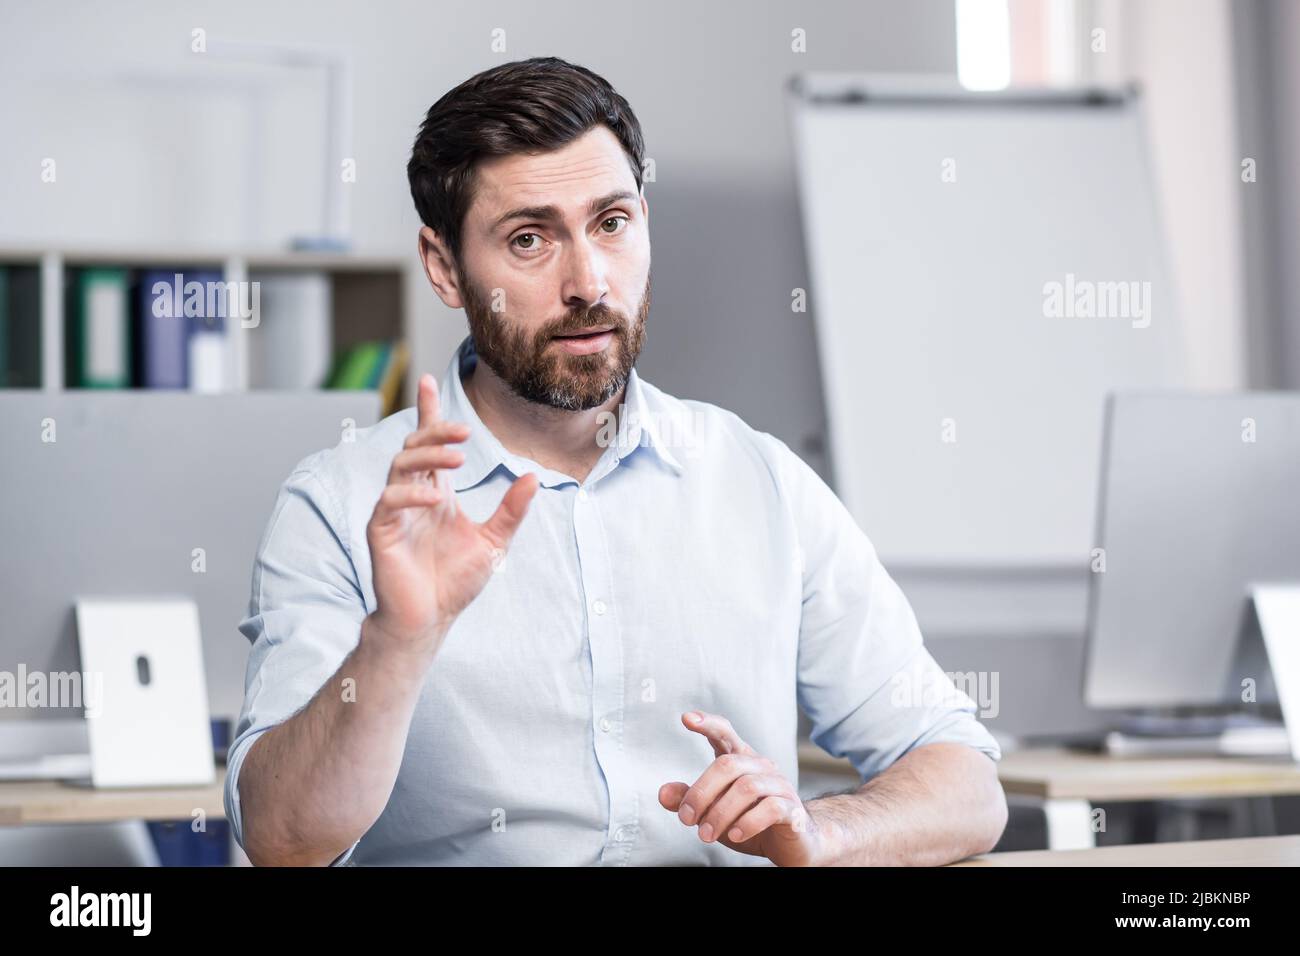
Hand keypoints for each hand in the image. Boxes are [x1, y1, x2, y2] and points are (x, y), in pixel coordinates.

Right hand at [365, 372, 537, 657]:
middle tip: (464, 432)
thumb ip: (511, 510)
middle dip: (435, 431)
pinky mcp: (381, 531)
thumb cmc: (454, 582)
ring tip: (457, 456)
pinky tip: (436, 498)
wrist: (429, 620)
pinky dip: (412, 494)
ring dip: (427, 456)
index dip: (429, 412)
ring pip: (400, 466)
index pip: (429, 444)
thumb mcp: (493, 542)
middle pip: (414, 447)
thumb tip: (533, 478)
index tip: (429, 380)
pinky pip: (389, 501)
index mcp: (436, 493)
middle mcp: (412, 496)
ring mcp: (394, 512)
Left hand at [658, 710, 828, 866]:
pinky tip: (734, 835)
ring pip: (747, 787)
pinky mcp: (793, 809)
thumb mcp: (714, 812)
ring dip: (720, 813)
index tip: (687, 719)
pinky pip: (771, 808)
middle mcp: (762, 767)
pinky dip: (748, 822)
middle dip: (702, 792)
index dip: (708, 724)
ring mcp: (780, 786)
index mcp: (742, 761)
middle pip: (728, 764)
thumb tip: (663, 793)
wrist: (795, 844)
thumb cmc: (751, 821)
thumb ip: (691, 800)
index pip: (725, 734)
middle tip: (686, 819)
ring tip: (706, 834)